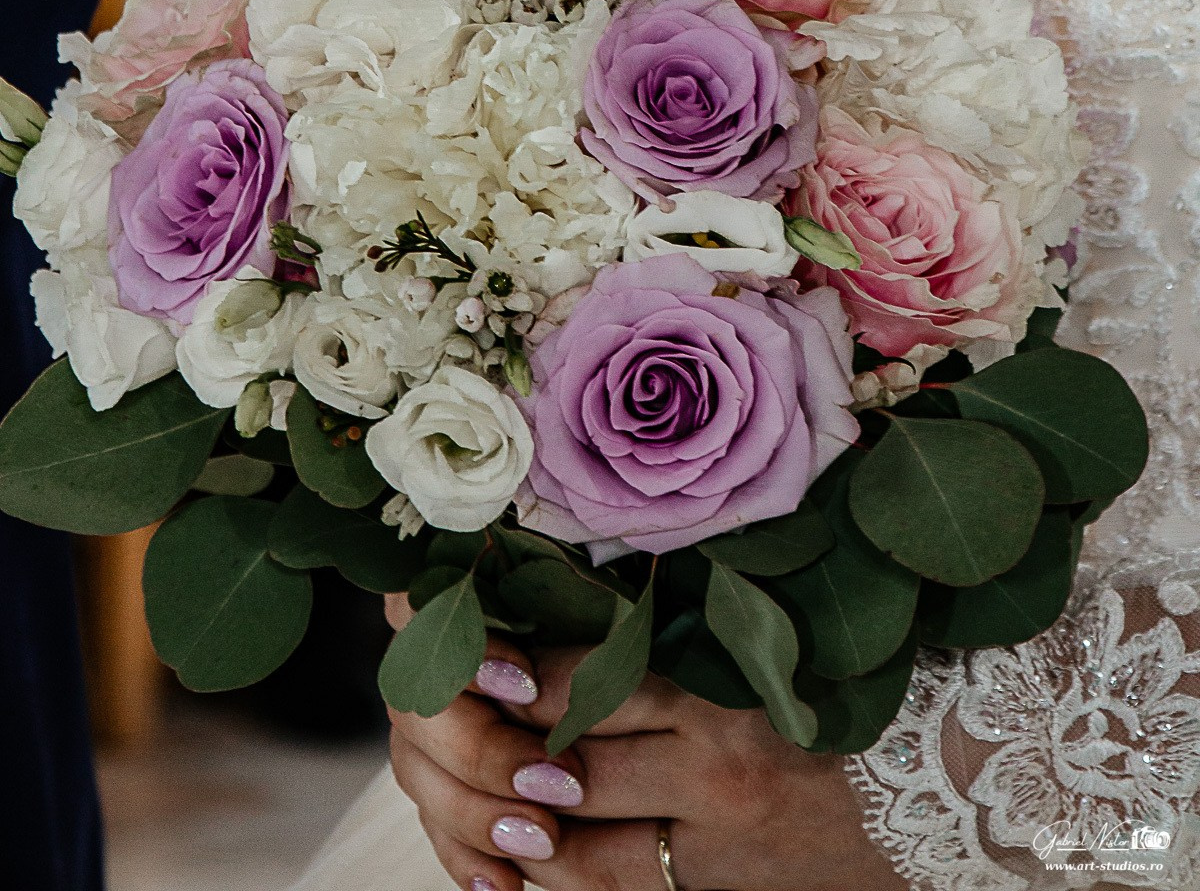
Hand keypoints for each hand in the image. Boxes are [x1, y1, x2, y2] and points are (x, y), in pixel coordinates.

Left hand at [384, 597, 904, 890]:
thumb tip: (581, 609)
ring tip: (470, 799)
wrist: (944, 786)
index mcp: (724, 700)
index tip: (471, 651)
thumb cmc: (849, 693)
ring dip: (515, 832)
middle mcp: (715, 779)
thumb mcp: (765, 649)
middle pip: (571, 768)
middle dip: (498, 751)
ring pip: (581, 854)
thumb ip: (677, 632)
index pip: (591, 685)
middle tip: (446, 723)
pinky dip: (563, 885)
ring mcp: (717, 849)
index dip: (520, 673)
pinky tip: (519, 868)